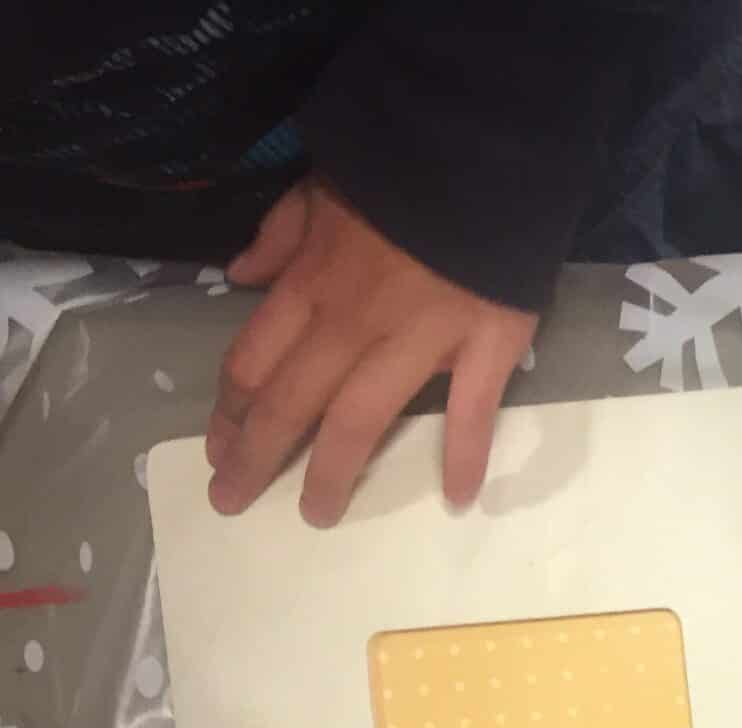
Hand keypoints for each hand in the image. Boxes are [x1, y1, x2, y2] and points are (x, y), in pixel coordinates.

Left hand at [210, 180, 537, 525]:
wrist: (480, 158)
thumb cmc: (398, 178)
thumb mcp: (318, 188)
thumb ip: (277, 235)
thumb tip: (237, 277)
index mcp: (310, 285)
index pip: (253, 360)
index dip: (228, 410)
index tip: (215, 448)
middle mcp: (351, 324)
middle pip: (290, 403)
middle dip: (256, 457)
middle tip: (234, 500)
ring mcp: (420, 342)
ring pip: (360, 420)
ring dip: (333, 474)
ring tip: (317, 515)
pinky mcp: (485, 350)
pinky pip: (472, 412)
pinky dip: (465, 456)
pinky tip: (456, 498)